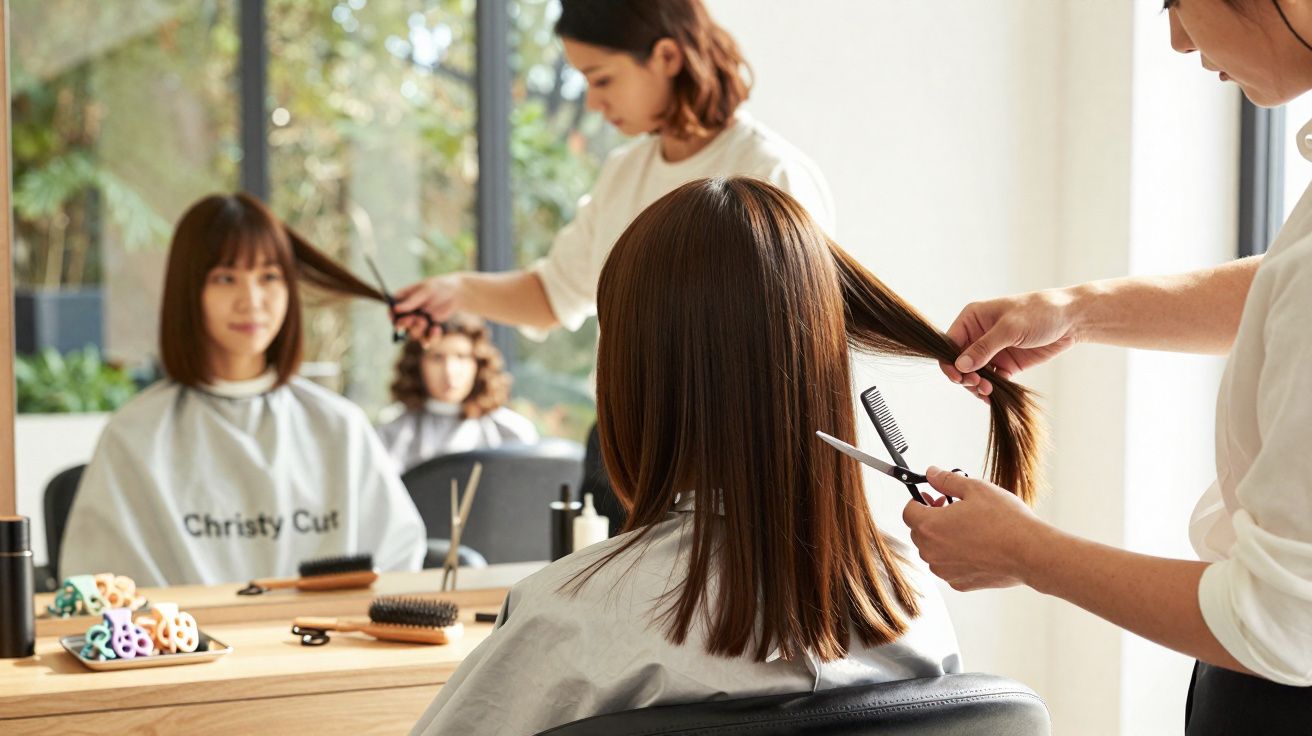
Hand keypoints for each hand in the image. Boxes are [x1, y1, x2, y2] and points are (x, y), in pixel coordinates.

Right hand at [393, 275, 462, 340]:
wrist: (455, 294)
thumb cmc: (438, 287)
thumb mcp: (426, 291)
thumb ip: (412, 301)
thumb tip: (395, 309)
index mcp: (402, 300)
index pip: (391, 311)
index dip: (392, 317)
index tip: (397, 320)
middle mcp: (408, 313)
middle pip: (400, 325)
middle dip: (407, 324)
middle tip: (417, 318)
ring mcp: (417, 322)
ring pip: (413, 334)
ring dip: (419, 330)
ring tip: (426, 321)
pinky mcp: (428, 330)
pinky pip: (426, 340)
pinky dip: (431, 338)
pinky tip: (437, 329)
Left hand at [902, 467, 1046, 590]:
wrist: (1030, 552)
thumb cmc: (1005, 521)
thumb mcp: (974, 488)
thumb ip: (946, 480)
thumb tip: (931, 473)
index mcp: (930, 526)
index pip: (908, 511)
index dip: (919, 501)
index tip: (932, 496)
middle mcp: (932, 552)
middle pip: (919, 532)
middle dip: (931, 518)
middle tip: (953, 508)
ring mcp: (945, 571)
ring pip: (933, 551)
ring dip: (943, 539)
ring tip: (968, 527)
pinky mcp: (959, 583)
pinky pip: (949, 567)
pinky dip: (956, 557)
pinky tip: (977, 547)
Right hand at [940, 288, 1080, 400]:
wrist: (1071, 319)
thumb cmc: (1039, 312)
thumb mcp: (1010, 328)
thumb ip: (984, 348)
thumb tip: (961, 365)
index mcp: (973, 319)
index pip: (950, 343)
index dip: (950, 362)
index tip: (958, 378)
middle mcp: (978, 335)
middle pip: (960, 362)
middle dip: (966, 377)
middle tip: (979, 386)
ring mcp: (992, 351)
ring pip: (974, 374)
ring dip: (977, 386)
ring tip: (988, 392)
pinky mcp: (1005, 364)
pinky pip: (991, 380)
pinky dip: (990, 390)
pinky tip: (992, 396)